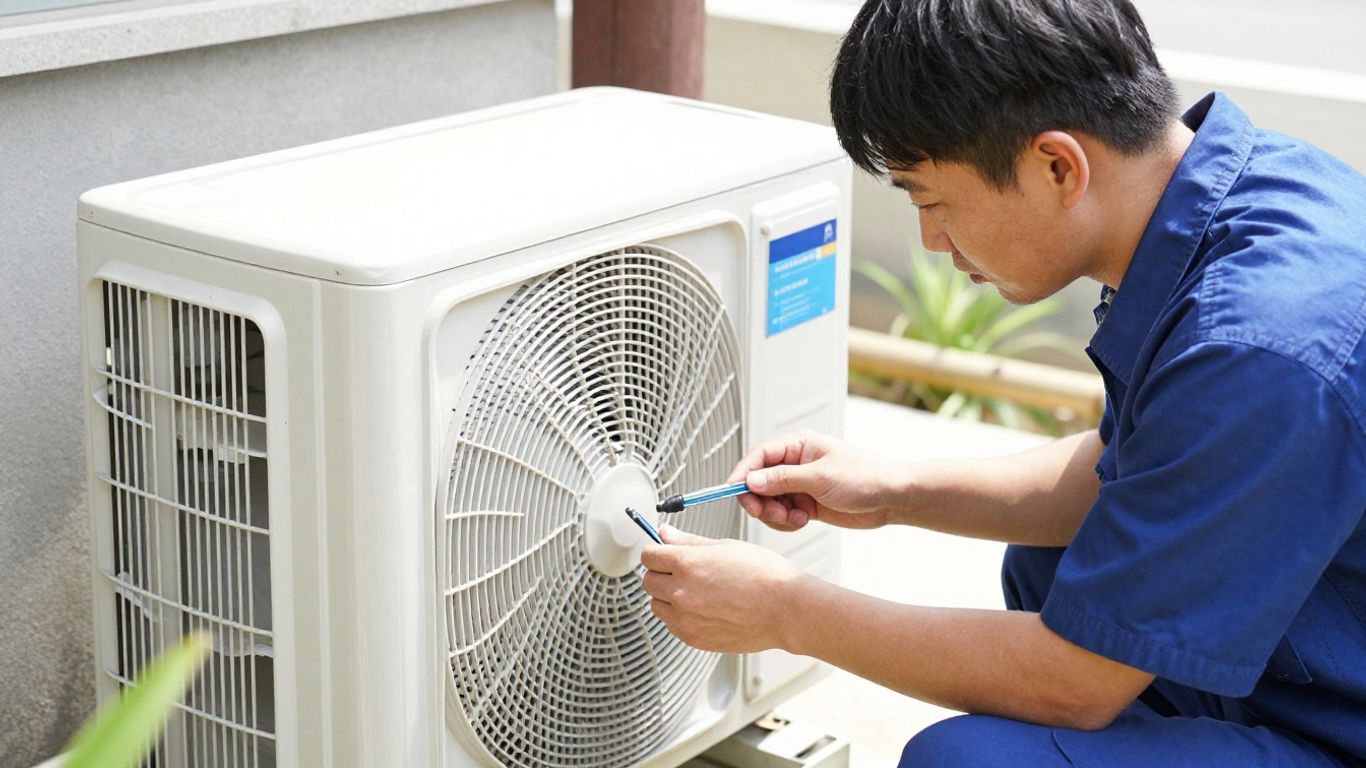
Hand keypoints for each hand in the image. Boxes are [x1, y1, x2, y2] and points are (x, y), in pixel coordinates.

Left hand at [640, 525, 808, 653]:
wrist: (786, 610)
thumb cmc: (765, 576)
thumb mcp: (726, 547)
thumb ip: (689, 542)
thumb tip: (665, 534)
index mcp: (687, 564)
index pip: (649, 555)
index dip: (657, 551)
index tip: (664, 553)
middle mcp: (681, 592)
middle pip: (648, 581)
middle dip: (661, 573)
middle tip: (684, 572)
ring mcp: (685, 619)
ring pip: (657, 605)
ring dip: (668, 597)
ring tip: (697, 592)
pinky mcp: (693, 638)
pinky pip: (672, 625)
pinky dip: (680, 617)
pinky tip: (704, 608)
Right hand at [728, 429, 899, 531]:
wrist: (891, 498)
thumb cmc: (865, 477)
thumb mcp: (820, 478)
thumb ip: (783, 479)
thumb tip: (751, 480)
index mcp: (798, 446)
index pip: (759, 456)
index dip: (742, 473)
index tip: (732, 491)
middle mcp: (795, 463)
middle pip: (758, 481)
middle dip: (759, 500)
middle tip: (769, 513)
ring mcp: (799, 484)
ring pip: (767, 501)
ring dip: (774, 514)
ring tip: (795, 519)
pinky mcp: (805, 503)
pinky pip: (781, 514)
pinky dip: (785, 522)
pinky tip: (803, 522)